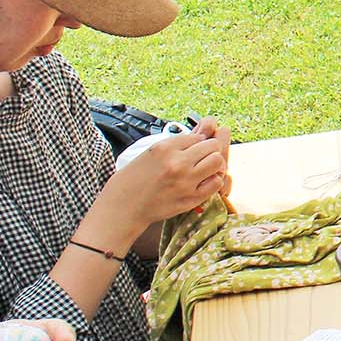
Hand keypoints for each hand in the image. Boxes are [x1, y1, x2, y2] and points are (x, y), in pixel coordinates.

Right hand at [91, 123, 230, 236]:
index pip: (197, 136)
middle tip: (201, 157)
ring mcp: (186, 181)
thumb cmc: (134, 179)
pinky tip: (203, 182)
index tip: (192, 149)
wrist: (123, 206)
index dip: (196, 142)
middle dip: (209, 150)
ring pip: (218, 161)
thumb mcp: (150, 153)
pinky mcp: (191, 198)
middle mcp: (177, 163)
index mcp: (165, 148)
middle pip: (212, 146)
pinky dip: (213, 180)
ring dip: (214, 163)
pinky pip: (216, 182)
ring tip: (204, 168)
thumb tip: (202, 135)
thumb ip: (176, 144)